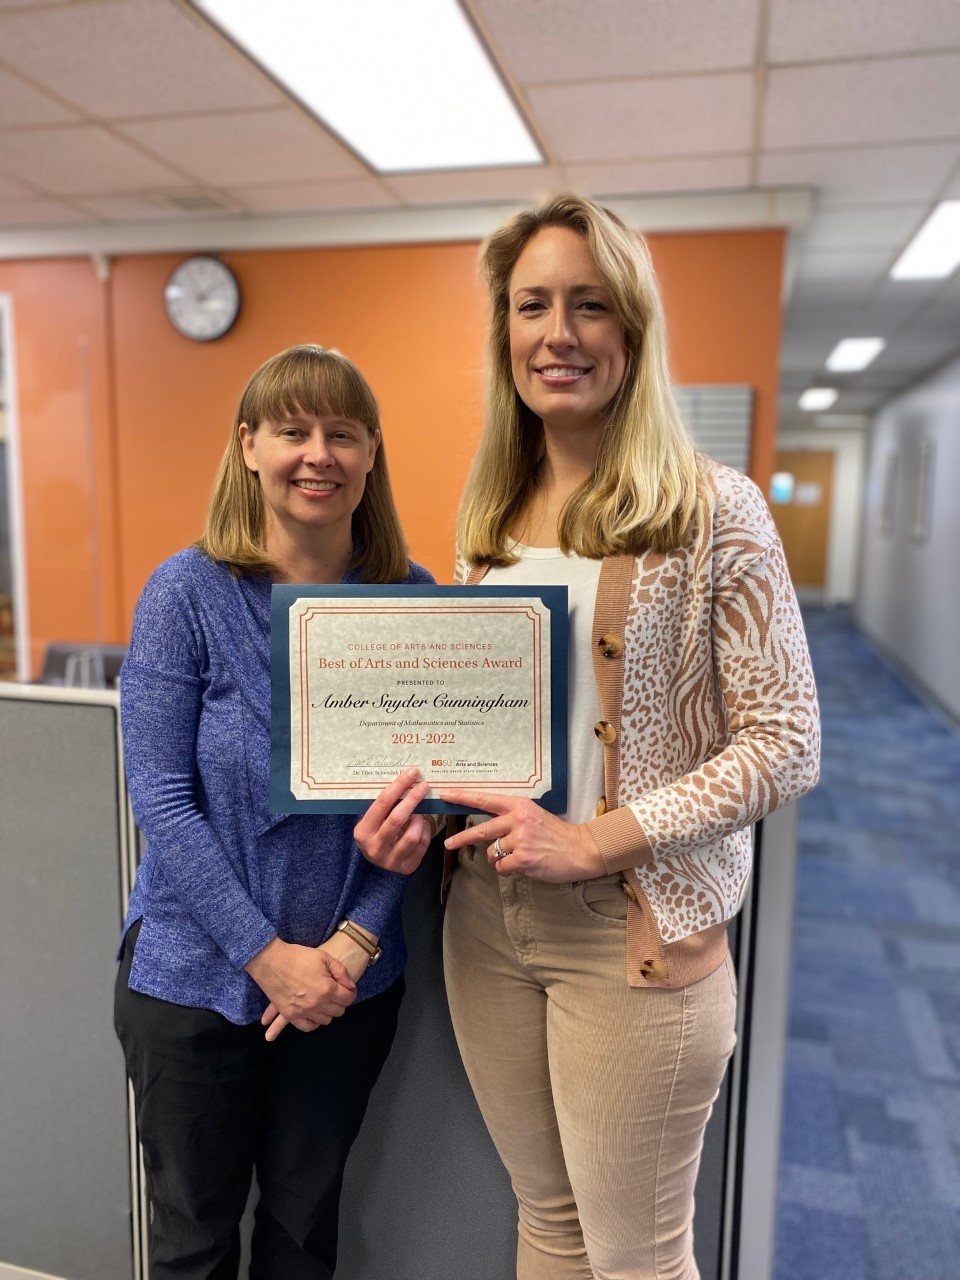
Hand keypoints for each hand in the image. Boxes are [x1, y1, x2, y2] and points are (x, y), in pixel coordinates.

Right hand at [259, 929, 374, 1040]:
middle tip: (336, 994)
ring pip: (325, 1020)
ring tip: (324, 1002)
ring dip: (328, 1012)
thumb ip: (341, 972)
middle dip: (340, 1002)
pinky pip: (307, 1027)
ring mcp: (303, 1011)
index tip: (347, 989)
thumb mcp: (324, 957)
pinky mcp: (290, 1015)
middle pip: (338, 1011)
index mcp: (328, 989)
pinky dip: (313, 1022)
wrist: (271, 961)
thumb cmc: (298, 956)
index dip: (350, 993)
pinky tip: (314, 1014)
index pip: (348, 999)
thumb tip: (350, 986)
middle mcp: (318, 1003)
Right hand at [354, 767, 431, 873]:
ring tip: (419, 814)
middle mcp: (374, 848)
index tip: (412, 773)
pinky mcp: (406, 867)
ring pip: (412, 835)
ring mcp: (390, 861)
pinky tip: (421, 825)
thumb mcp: (373, 821)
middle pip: (397, 819)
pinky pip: (422, 845)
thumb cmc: (376, 833)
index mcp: (363, 832)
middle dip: (413, 799)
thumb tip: (407, 778)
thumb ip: (385, 806)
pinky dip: (424, 830)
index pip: (382, 804)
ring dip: (419, 819)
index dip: (399, 786)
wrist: (377, 866)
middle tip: (424, 786)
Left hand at [439, 789, 604, 882]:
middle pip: (481, 829)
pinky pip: (501, 866)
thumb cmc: (556, 834)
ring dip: (500, 858)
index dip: (463, 797)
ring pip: (493, 852)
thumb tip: (487, 829)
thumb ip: (511, 817)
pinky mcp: (522, 858)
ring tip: (519, 856)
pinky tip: (522, 865)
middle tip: (449, 843)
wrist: (580, 849)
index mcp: (520, 805)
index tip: (445, 794)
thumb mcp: (533, 816)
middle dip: (462, 838)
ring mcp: (520, 840)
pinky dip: (507, 869)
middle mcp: (518, 819)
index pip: (486, 799)